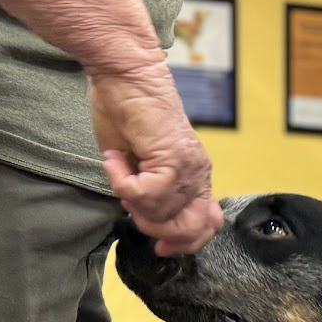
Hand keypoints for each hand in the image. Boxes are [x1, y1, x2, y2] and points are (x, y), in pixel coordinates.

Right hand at [88, 63, 224, 255]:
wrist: (125, 73)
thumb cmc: (125, 111)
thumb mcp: (138, 163)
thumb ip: (149, 191)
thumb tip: (146, 216)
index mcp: (196, 178)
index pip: (206, 226)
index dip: (184, 243)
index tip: (161, 248)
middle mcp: (199, 175)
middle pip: (189, 230)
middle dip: (153, 227)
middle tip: (129, 201)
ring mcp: (190, 167)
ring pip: (161, 214)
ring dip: (130, 200)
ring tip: (119, 170)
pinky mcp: (175, 158)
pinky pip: (146, 194)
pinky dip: (122, 183)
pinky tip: (115, 161)